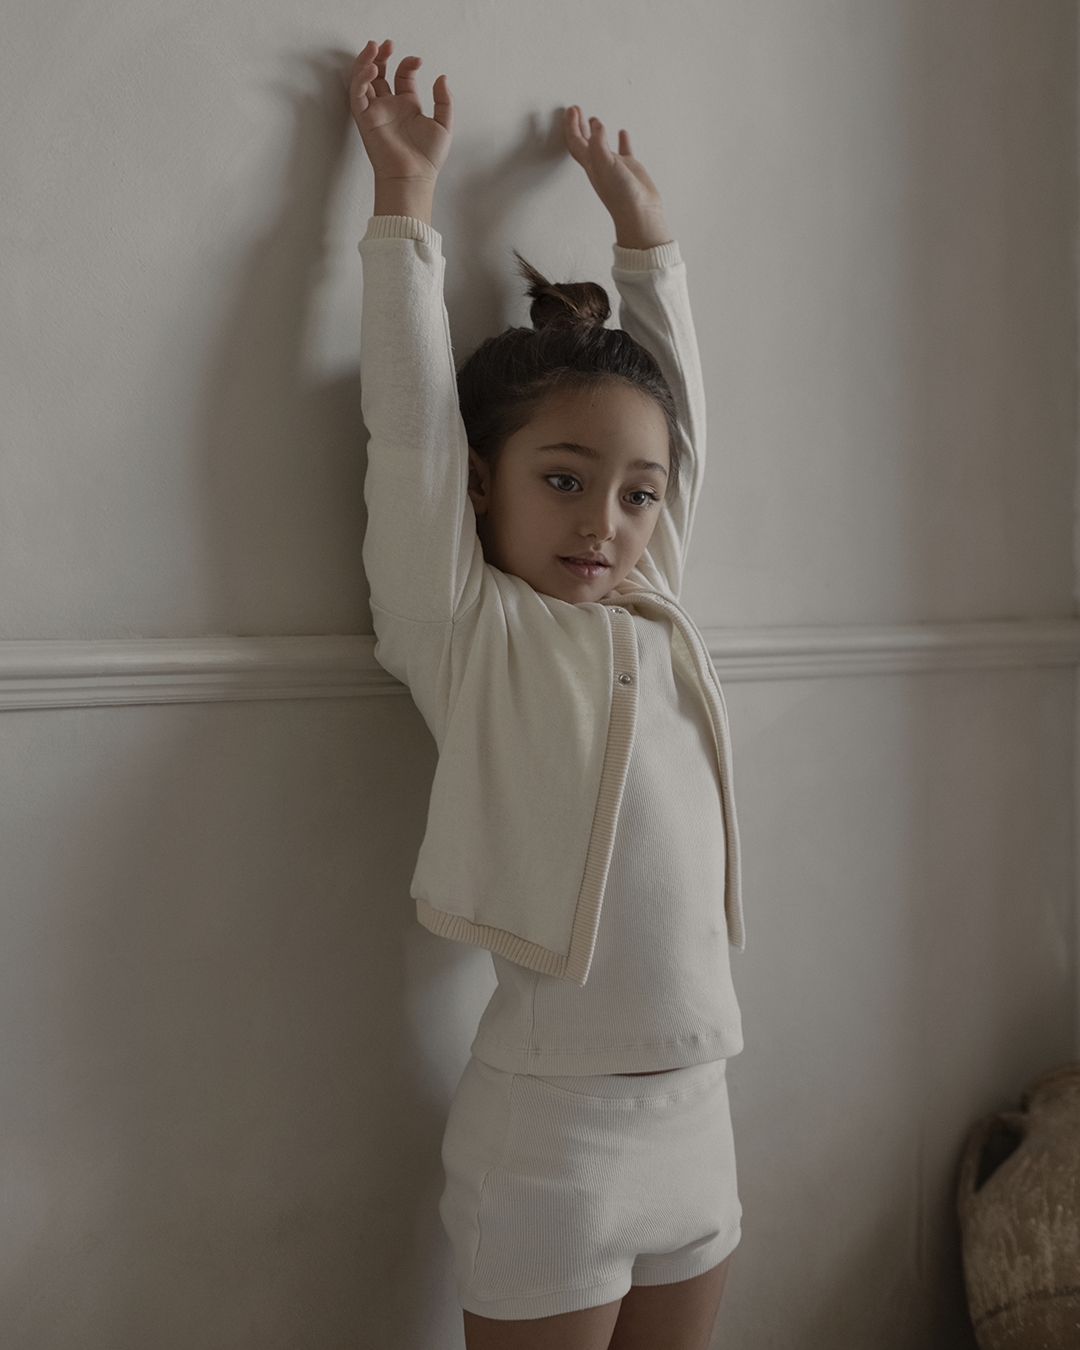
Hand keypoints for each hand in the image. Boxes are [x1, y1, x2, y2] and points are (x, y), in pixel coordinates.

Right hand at [350, 39, 452, 223]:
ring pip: (364, 80)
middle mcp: (390, 107)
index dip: (407, 64)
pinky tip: (371, 69)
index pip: (402, 76)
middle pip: (379, 74)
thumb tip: (441, 77)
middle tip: (386, 44)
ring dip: (366, 62)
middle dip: (381, 56)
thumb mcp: (445, 124)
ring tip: (374, 47)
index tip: (417, 60)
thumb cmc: (427, 158)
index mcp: (407, 106)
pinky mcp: (365, 119)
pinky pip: (357, 94)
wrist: (414, 176)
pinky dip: (361, 79)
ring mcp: (376, 112)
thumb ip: (444, 100)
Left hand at [564, 106, 669, 250]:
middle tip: (576, 109)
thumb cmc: (620, 194)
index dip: (571, 125)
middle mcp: (600, 164)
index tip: (571, 110)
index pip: (575, 141)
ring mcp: (614, 166)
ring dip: (597, 131)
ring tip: (594, 119)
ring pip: (602, 144)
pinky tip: (622, 133)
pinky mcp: (629, 168)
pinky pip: (624, 150)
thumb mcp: (605, 165)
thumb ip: (598, 144)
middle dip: (578, 125)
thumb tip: (597, 125)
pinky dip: (621, 140)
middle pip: (584, 141)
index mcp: (590, 164)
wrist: (639, 211)